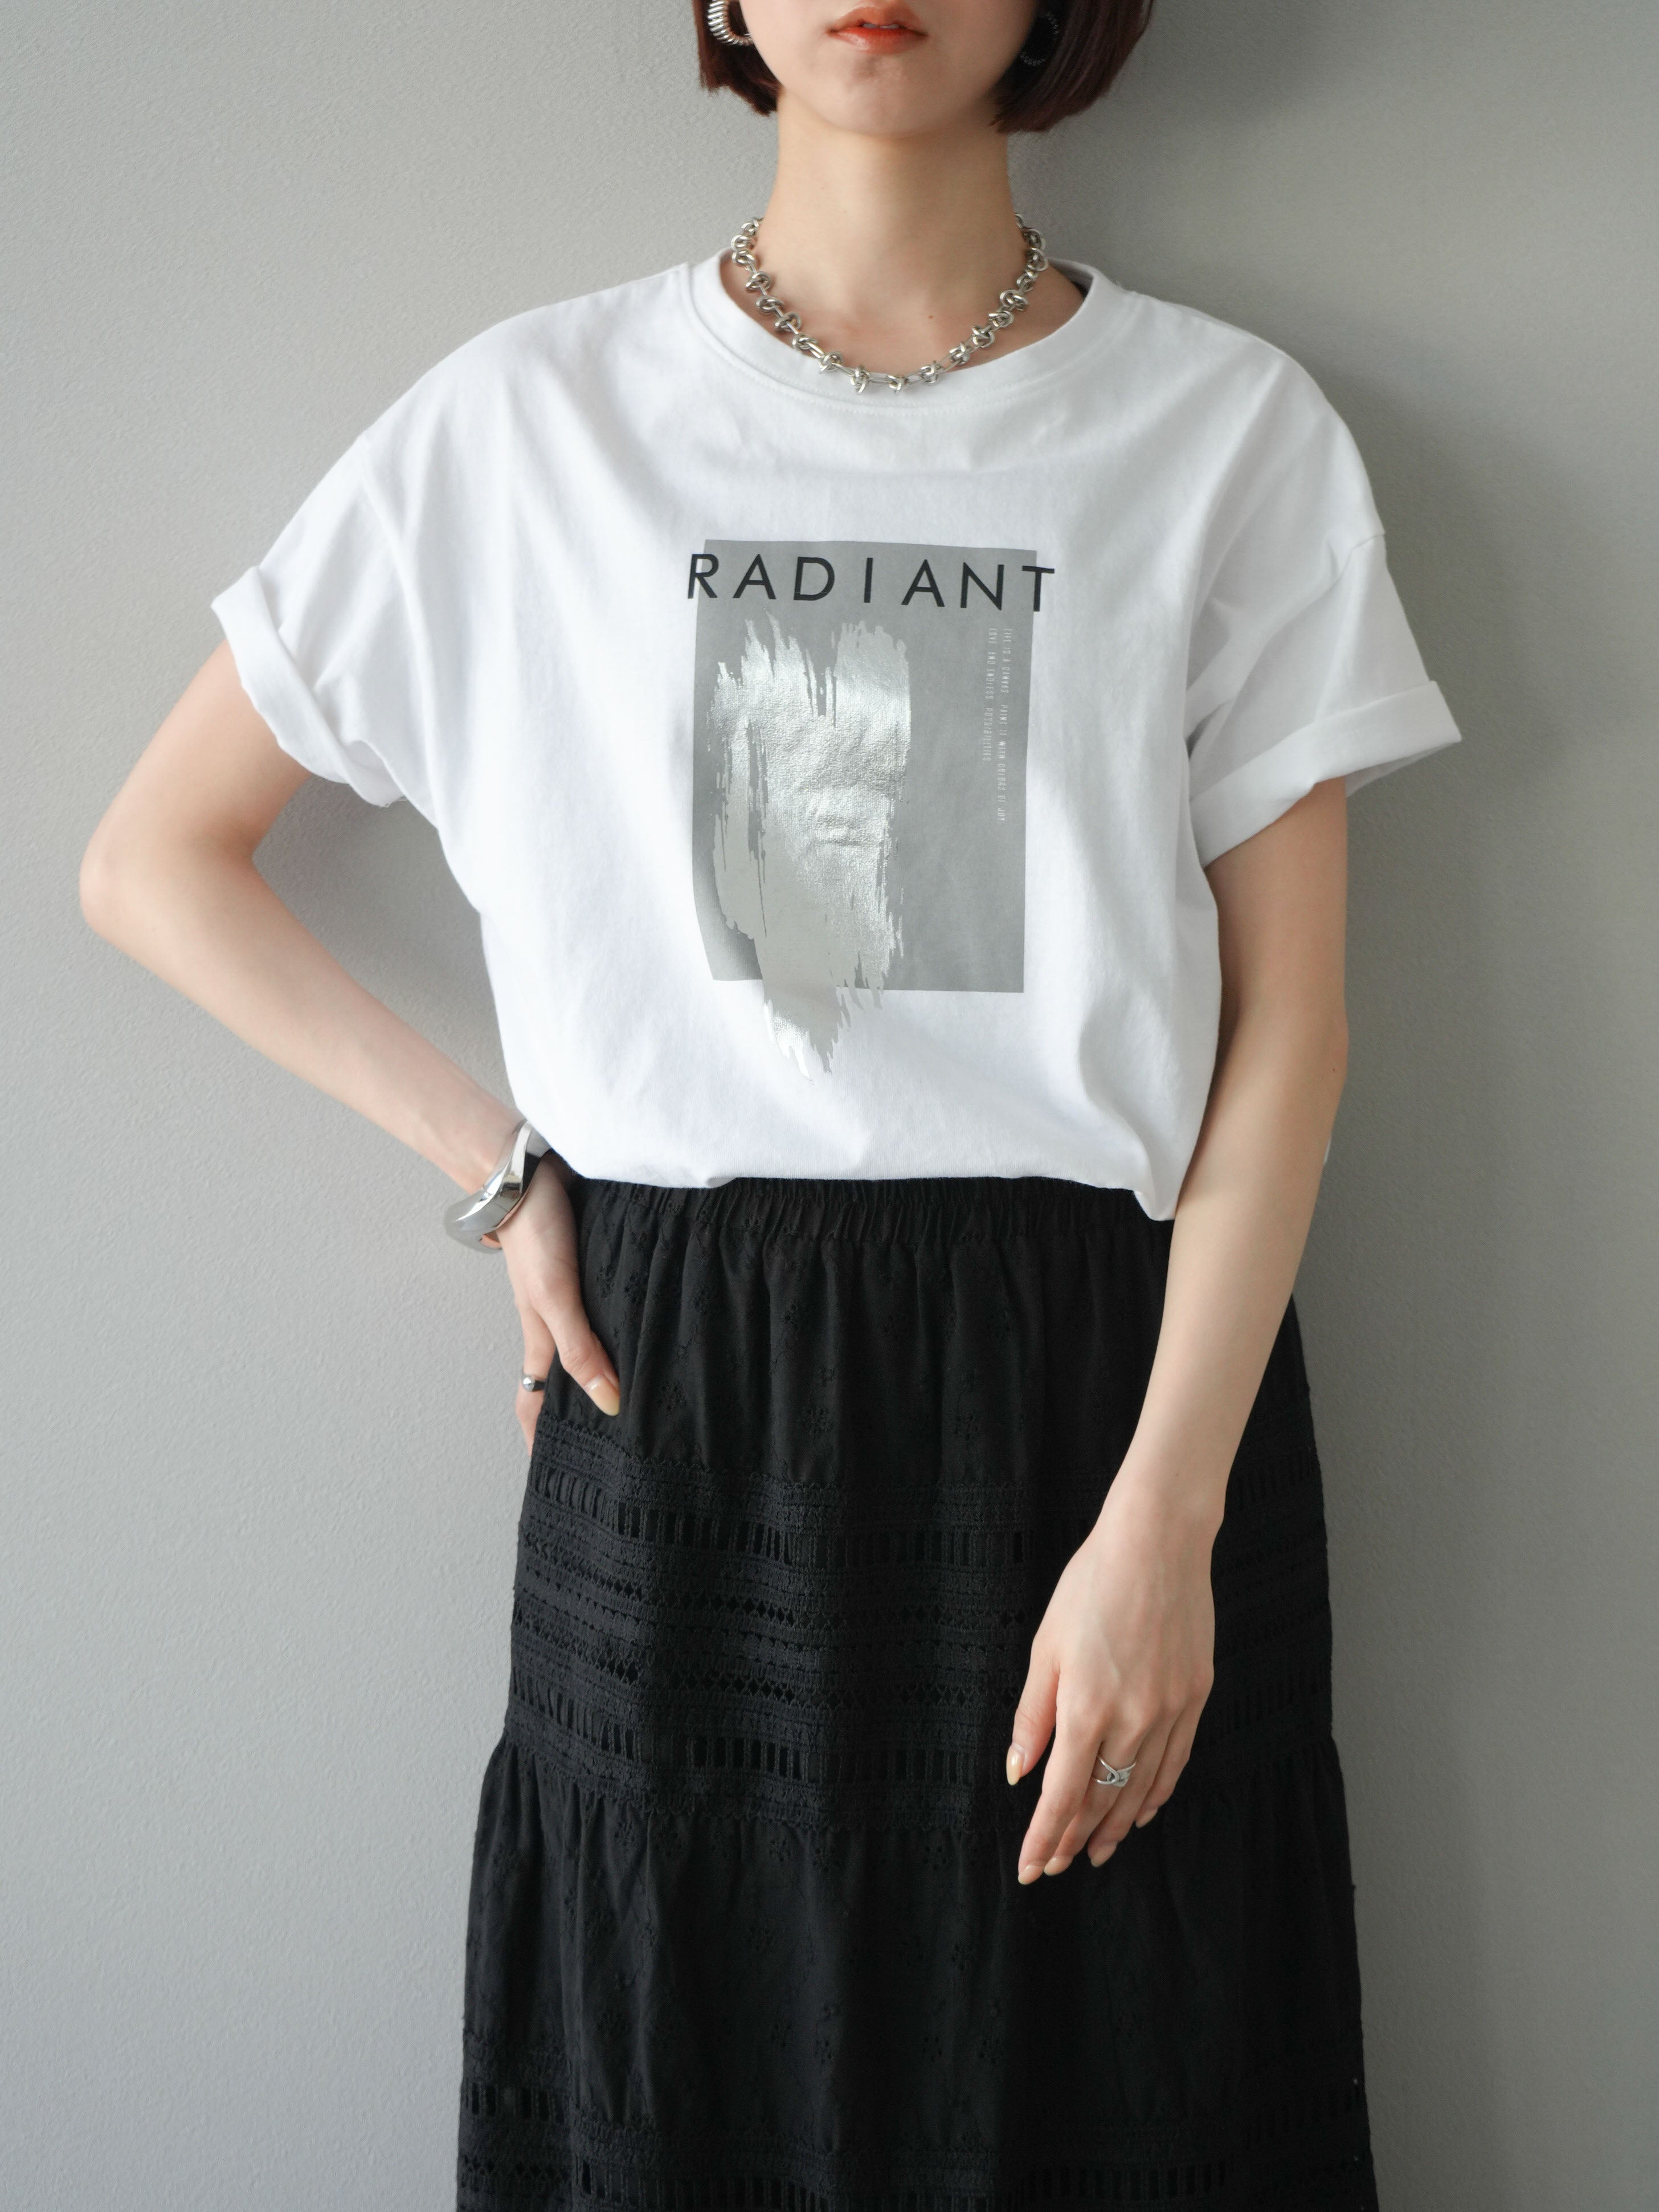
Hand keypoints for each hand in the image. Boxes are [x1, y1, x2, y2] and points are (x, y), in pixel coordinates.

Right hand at [493, 1156, 621, 1450]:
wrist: (531, 1173)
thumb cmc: (535, 1234)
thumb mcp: (556, 1297)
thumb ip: (580, 1350)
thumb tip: (611, 1406)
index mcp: (540, 1339)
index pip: (535, 1405)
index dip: (539, 1442)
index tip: (554, 1479)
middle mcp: (556, 1324)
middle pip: (566, 1383)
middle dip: (580, 1419)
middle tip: (613, 1453)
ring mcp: (573, 1298)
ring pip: (589, 1350)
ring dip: (606, 1376)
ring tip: (641, 1405)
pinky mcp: (593, 1273)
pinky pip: (606, 1315)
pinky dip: (620, 1335)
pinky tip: (649, 1337)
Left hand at [1006, 1465, 1219, 1879]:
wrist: (1158, 1544)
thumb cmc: (1092, 1585)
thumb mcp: (1046, 1646)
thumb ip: (1033, 1715)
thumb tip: (1019, 1771)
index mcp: (1085, 1707)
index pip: (1061, 1796)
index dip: (1045, 1838)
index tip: (1031, 1869)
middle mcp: (1132, 1719)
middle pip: (1101, 1799)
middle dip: (1075, 1838)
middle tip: (1058, 1864)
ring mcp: (1169, 1711)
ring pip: (1140, 1790)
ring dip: (1116, 1826)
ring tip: (1098, 1852)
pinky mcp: (1195, 1698)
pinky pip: (1174, 1763)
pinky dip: (1156, 1795)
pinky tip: (1143, 1812)